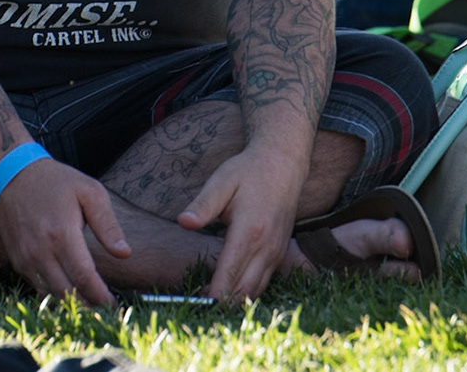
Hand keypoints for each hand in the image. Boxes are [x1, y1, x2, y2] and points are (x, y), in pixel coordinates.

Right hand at [0, 157, 129, 305]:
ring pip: (50, 295)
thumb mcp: (89, 192)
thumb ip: (108, 225)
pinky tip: (69, 292)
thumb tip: (125, 253)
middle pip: (67, 293)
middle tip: (104, 309)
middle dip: (88, 305)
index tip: (112, 303)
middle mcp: (40, 251)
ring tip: (90, 304)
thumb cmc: (56, 182)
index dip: (100, 295)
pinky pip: (37, 287)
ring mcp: (26, 258)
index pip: (84, 277)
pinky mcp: (17, 261)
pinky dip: (53, 295)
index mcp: (62, 234)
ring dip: (71, 304)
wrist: (11, 175)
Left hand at [176, 140, 308, 299]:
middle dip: (221, 301)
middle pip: (243, 290)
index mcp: (249, 232)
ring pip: (255, 290)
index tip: (196, 303)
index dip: (213, 294)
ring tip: (211, 298)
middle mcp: (266, 247)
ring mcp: (276, 252)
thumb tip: (183, 222)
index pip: (229, 274)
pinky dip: (247, 290)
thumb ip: (203, 205)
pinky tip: (230, 287)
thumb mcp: (222, 182)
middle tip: (198, 302)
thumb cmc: (248, 172)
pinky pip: (264, 282)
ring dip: (235, 298)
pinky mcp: (279, 253)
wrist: (283, 163)